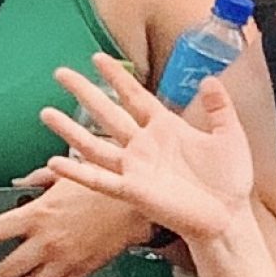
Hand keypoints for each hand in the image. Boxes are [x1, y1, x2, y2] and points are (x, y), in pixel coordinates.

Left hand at [0, 170, 145, 276]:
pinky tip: (51, 276)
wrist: (135, 205)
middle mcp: (45, 242)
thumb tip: (18, 185)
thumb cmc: (102, 186)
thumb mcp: (65, 174)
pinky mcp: (81, 271)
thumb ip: (37, 179)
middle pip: (5, 271)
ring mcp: (62, 260)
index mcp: (36, 215)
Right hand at [41, 53, 250, 245]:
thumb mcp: (229, 135)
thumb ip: (219, 107)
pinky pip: (99, 179)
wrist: (229, 218)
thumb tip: (210, 78)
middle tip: (60, 74)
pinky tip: (55, 163)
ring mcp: (135, 168)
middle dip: (84, 92)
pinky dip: (77, 172)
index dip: (116, 77)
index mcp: (166, 129)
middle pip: (107, 113)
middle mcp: (144, 146)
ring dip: (70, 130)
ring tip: (45, 113)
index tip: (97, 58)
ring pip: (94, 145)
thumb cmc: (229, 182)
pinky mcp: (133, 191)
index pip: (134, 96)